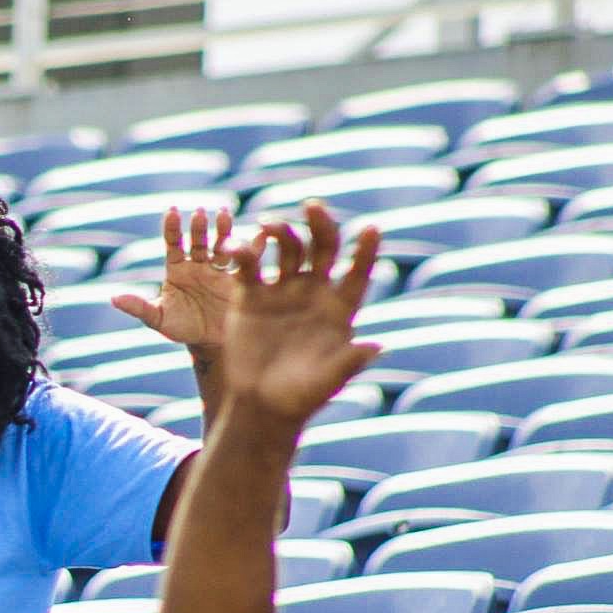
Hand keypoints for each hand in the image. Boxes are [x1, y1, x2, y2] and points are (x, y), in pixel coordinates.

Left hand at [111, 207, 240, 351]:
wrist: (210, 343)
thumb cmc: (181, 329)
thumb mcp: (159, 319)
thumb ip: (139, 307)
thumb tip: (113, 298)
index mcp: (176, 269)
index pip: (172, 243)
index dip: (172, 228)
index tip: (172, 211)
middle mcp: (198, 264)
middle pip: (198, 241)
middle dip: (198, 228)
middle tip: (200, 213)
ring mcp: (219, 270)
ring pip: (221, 245)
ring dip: (223, 230)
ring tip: (223, 214)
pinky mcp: (239, 279)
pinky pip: (246, 260)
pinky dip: (253, 247)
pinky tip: (260, 235)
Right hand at [222, 202, 383, 426]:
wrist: (260, 406)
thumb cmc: (301, 397)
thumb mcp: (328, 381)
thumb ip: (349, 361)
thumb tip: (376, 346)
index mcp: (339, 308)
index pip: (357, 272)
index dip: (365, 251)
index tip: (371, 229)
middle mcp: (313, 293)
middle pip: (324, 248)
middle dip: (321, 225)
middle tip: (312, 206)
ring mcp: (282, 292)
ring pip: (288, 249)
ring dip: (282, 232)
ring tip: (270, 226)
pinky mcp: (250, 297)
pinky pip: (248, 267)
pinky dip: (244, 253)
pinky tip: (236, 248)